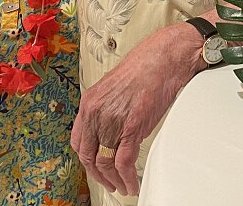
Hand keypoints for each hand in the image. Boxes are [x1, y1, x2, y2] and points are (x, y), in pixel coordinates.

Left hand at [71, 22, 203, 195]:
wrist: (164, 57)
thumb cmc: (146, 65)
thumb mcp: (115, 87)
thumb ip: (108, 108)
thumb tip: (111, 128)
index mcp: (90, 101)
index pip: (78, 140)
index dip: (86, 158)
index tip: (95, 166)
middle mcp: (96, 112)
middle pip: (89, 155)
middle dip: (98, 174)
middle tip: (108, 182)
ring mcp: (113, 120)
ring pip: (106, 162)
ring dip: (114, 179)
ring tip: (123, 185)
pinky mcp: (132, 127)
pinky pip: (123, 162)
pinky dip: (127, 177)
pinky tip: (131, 183)